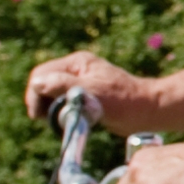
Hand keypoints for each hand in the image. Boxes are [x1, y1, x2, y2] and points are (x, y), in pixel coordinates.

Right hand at [25, 50, 154, 128]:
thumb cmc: (124, 101)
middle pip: (43, 82)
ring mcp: (80, 82)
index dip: (35, 94)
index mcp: (78, 62)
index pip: (41, 73)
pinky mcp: (85, 95)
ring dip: (49, 108)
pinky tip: (66, 121)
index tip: (39, 115)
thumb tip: (37, 83)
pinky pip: (62, 102)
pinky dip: (59, 112)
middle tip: (47, 120)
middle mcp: (77, 69)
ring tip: (59, 121)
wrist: (148, 111)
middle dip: (41, 101)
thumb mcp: (92, 92)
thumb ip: (63, 85)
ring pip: (51, 94)